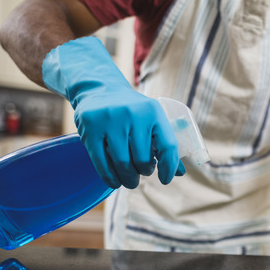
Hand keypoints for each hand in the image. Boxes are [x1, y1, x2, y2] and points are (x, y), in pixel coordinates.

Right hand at [42, 36, 184, 188]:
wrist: (99, 88)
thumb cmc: (131, 111)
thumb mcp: (151, 119)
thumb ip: (164, 143)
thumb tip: (179, 172)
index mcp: (153, 111)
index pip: (168, 146)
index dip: (169, 167)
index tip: (165, 180)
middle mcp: (132, 114)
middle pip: (142, 160)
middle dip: (143, 172)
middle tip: (141, 173)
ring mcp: (110, 120)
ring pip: (122, 164)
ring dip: (128, 178)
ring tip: (129, 180)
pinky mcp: (90, 129)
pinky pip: (102, 163)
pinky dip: (110, 178)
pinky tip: (115, 181)